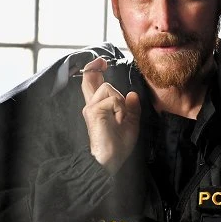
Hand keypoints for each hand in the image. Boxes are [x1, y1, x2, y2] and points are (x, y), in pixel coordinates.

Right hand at [80, 57, 141, 174]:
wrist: (111, 160)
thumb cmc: (119, 145)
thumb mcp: (131, 123)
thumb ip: (131, 108)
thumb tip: (132, 94)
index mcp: (100, 107)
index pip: (94, 85)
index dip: (95, 71)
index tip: (101, 62)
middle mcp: (92, 105)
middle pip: (88, 80)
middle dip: (94, 67)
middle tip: (101, 61)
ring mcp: (91, 107)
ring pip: (109, 89)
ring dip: (120, 102)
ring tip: (120, 118)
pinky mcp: (93, 111)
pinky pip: (113, 100)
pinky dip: (120, 109)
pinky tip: (118, 120)